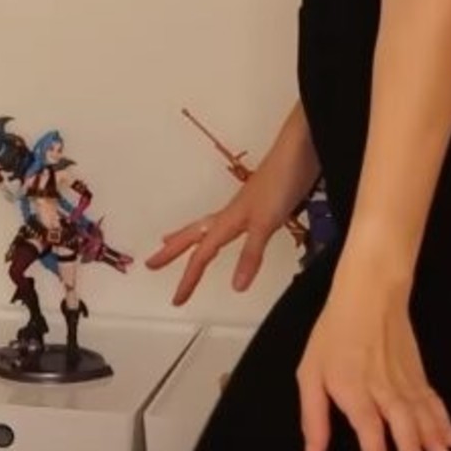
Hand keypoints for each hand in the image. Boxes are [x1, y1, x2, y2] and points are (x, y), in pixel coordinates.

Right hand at [146, 166, 295, 304]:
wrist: (299, 150)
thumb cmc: (281, 182)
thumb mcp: (265, 223)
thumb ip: (251, 254)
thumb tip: (236, 287)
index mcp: (228, 221)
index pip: (202, 255)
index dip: (189, 279)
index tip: (177, 300)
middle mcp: (230, 215)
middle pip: (193, 236)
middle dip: (171, 251)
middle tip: (151, 263)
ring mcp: (242, 209)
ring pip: (205, 226)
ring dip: (187, 237)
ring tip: (169, 241)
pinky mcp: (257, 204)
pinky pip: (226, 224)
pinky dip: (215, 232)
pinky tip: (224, 231)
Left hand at [296, 270, 450, 450]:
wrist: (369, 294)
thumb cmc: (333, 336)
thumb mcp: (310, 375)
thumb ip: (313, 420)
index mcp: (352, 387)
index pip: (367, 424)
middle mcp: (381, 385)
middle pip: (401, 417)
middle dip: (411, 444)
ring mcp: (404, 377)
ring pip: (421, 409)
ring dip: (432, 434)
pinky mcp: (418, 372)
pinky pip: (432, 399)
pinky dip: (443, 418)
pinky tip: (450, 437)